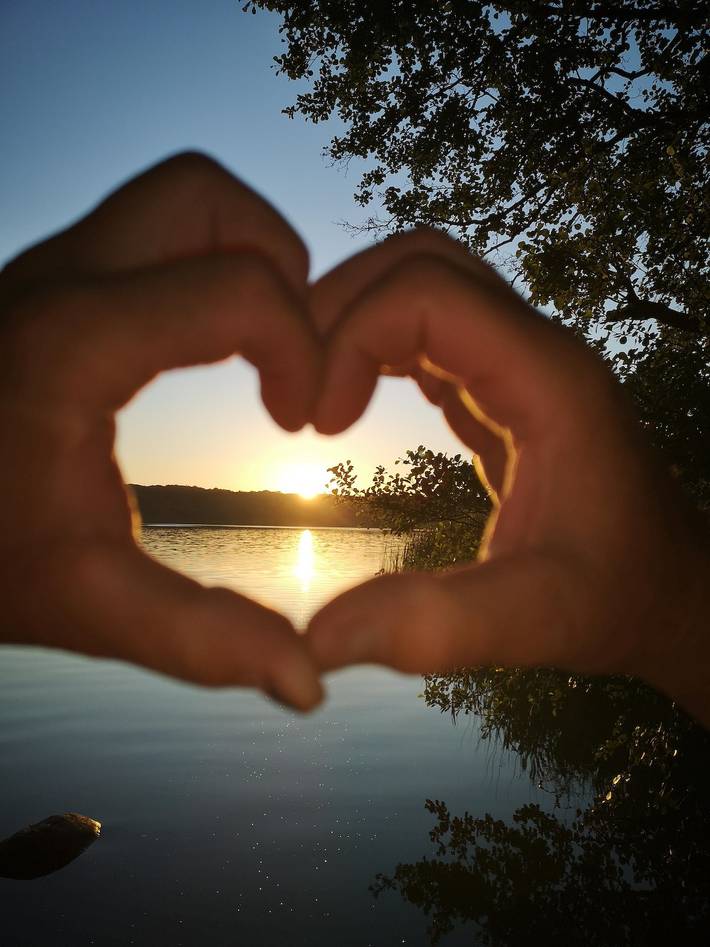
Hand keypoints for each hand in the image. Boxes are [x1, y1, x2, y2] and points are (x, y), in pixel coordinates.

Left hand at [0, 153, 322, 709]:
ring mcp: (46, 269)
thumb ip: (201, 639)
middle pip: (205, 195)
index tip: (299, 424)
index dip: (306, 350)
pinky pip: (147, 234)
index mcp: (75, 346)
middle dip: (278, 261)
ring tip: (254, 345)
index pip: (241, 289)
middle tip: (287, 351)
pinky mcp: (46, 282)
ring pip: (175, 199)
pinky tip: (198, 349)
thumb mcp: (83, 600)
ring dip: (239, 256)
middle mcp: (58, 280)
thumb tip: (307, 684)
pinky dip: (199, 268)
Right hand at [306, 230, 709, 723]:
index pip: (426, 292)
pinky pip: (428, 330)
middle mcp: (537, 350)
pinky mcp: (502, 386)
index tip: (314, 426)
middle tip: (292, 385)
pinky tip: (344, 403)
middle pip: (421, 261)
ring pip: (422, 283)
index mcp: (548, 381)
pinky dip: (373, 346)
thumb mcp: (537, 621)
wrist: (667, 590)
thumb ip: (438, 628)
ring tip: (309, 392)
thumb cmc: (616, 600)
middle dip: (339, 305)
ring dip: (352, 319)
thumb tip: (316, 645)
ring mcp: (521, 361)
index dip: (349, 338)